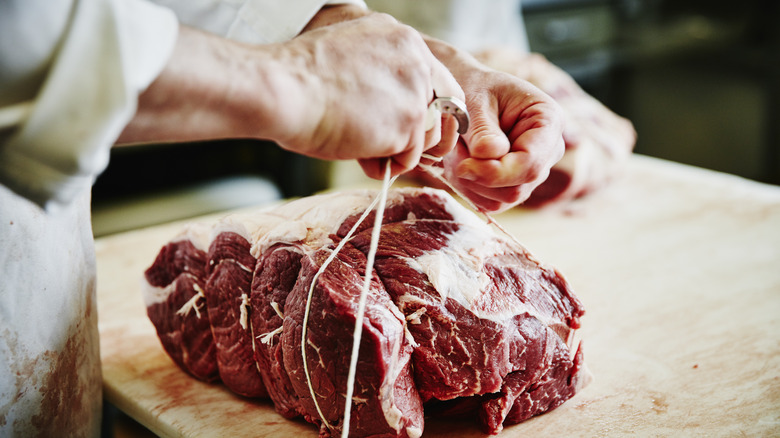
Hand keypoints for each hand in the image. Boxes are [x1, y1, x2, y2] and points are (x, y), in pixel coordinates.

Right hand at [272, 13, 463, 178]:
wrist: (284, 89)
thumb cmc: (299, 77)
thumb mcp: (348, 54)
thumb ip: (378, 69)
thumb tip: (386, 101)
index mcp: (401, 39)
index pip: (437, 77)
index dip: (426, 105)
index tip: (408, 123)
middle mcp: (416, 59)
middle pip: (445, 106)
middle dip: (424, 131)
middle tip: (395, 145)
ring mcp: (415, 91)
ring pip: (430, 135)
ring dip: (401, 149)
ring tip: (364, 149)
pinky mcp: (409, 122)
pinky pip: (410, 156)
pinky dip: (388, 164)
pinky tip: (362, 156)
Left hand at [427, 40, 564, 212]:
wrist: (467, 92)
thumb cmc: (474, 89)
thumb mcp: (475, 101)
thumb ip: (483, 130)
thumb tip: (490, 156)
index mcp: (548, 122)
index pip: (531, 163)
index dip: (497, 173)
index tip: (463, 166)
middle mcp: (547, 151)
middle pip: (518, 186)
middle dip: (479, 176)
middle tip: (454, 152)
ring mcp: (531, 172)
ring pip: (502, 199)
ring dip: (470, 182)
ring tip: (457, 150)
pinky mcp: (512, 186)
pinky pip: (490, 202)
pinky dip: (468, 187)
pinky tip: (460, 162)